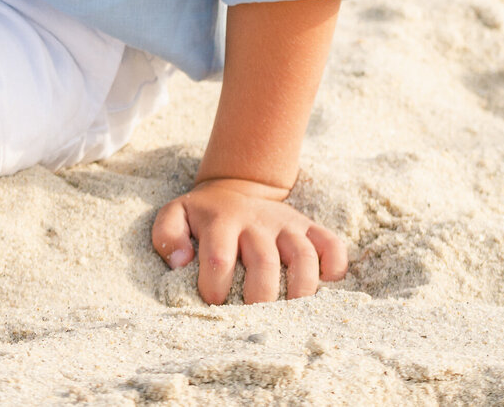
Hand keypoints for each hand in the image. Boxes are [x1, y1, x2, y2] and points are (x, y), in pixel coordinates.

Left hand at [152, 177, 348, 303]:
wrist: (236, 186)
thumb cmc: (204, 215)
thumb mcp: (176, 215)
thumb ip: (168, 236)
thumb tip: (182, 262)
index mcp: (222, 220)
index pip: (218, 257)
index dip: (214, 288)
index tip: (213, 303)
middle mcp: (257, 220)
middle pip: (264, 262)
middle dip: (258, 297)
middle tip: (253, 317)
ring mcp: (286, 223)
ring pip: (303, 256)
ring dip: (299, 290)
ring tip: (290, 315)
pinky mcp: (309, 227)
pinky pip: (332, 245)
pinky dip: (335, 267)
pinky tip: (325, 284)